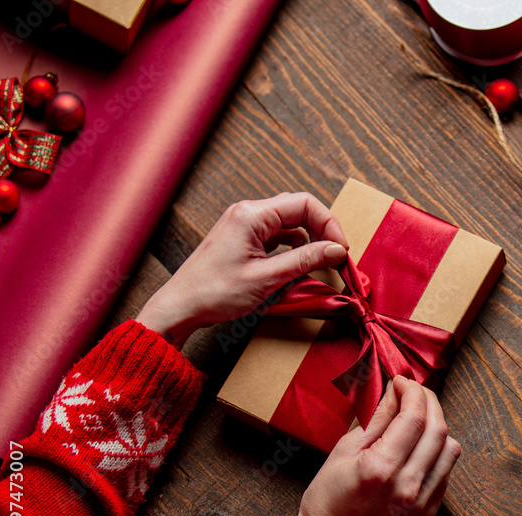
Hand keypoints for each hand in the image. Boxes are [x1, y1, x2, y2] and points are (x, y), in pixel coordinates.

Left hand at [137, 192, 347, 347]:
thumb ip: (304, 260)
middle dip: (322, 230)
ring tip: (322, 261)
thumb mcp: (266, 278)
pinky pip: (278, 235)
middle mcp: (248, 213)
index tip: (341, 248)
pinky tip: (301, 264)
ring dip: (310, 239)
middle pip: (298, 209)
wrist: (180, 307)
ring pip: (290, 223)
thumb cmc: (214, 293)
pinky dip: (294, 247)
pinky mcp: (244, 239)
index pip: (304, 204)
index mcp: (251, 215)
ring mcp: (245, 225)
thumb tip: (336, 250)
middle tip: (336, 255)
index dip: (329, 224)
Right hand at [291, 376, 461, 515]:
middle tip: (414, 392)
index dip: (412, 392)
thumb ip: (377, 419)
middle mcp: (407, 486)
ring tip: (418, 417)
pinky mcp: (428, 512)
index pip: (414, 417)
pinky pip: (447, 471)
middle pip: (437, 429)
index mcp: (381, 468)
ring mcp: (422, 502)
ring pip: (450, 449)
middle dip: (429, 402)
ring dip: (438, 425)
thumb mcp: (345, 450)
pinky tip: (420, 445)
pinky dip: (438, 451)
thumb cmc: (328, 496)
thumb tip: (396, 391)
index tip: (402, 382)